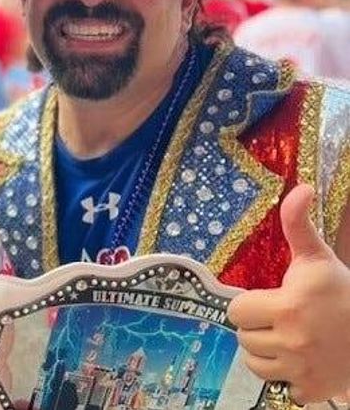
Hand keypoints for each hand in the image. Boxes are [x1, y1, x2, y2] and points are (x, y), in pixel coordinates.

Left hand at [228, 184, 349, 403]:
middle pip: (244, 338)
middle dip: (257, 328)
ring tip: (286, 339)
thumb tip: (300, 188)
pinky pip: (278, 386)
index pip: (237, 312)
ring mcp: (302, 370)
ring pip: (256, 364)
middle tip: (279, 319)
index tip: (267, 301)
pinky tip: (300, 361)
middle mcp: (292, 342)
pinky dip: (286, 377)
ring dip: (266, 353)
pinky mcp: (312, 391)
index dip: (248, 305)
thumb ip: (298, 224)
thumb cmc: (342, 293)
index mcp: (288, 307)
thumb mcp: (318, 258)